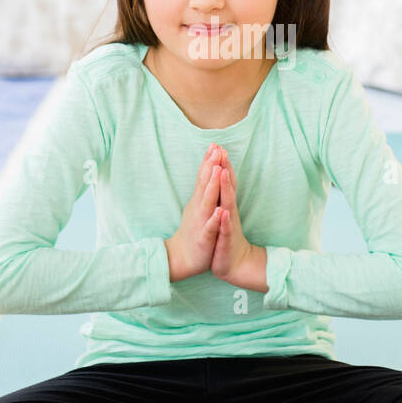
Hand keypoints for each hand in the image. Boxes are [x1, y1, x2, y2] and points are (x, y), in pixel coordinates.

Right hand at [164, 144, 224, 281]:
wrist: (182, 258)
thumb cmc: (194, 230)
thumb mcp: (197, 206)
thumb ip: (202, 189)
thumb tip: (208, 169)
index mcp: (199, 201)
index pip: (204, 177)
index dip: (209, 161)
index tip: (215, 144)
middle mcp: (199, 208)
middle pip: (205, 184)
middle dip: (211, 167)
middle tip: (216, 149)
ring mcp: (201, 222)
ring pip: (207, 202)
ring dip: (212, 186)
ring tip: (218, 171)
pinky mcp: (204, 238)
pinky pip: (210, 227)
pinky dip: (214, 219)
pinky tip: (219, 211)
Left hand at [208, 147, 256, 284]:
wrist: (235, 263)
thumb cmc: (226, 237)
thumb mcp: (223, 214)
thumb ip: (224, 196)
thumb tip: (222, 177)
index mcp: (225, 205)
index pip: (224, 181)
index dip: (221, 164)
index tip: (217, 145)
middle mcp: (229, 211)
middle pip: (227, 187)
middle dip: (224, 169)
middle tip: (221, 150)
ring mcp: (228, 225)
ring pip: (227, 204)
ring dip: (225, 188)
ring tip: (222, 172)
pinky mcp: (226, 240)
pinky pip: (225, 229)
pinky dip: (224, 220)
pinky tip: (223, 212)